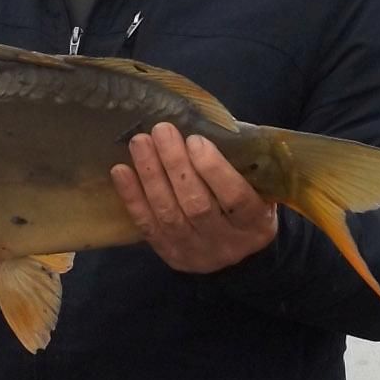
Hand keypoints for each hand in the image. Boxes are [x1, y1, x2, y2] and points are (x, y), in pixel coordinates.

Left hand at [111, 121, 276, 273]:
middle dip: (176, 165)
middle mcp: (227, 243)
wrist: (237, 253)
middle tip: (161, 131)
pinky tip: (120, 170)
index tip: (196, 139)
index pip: (235, 198)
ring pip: (169, 214)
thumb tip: (204, 125)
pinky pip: (147, 225)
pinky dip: (132, 197)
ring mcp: (196, 252)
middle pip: (197, 205)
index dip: (213, 169)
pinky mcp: (169, 254)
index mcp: (255, 223)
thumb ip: (238, 164)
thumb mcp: (258, 187)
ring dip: (151, 175)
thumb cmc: (246, 205)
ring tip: (140, 142)